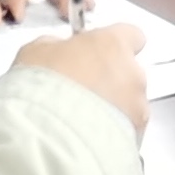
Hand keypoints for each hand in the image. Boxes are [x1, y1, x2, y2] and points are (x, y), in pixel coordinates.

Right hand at [14, 27, 147, 132]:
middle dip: (110, 81)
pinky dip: (112, 134)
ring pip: (130, 105)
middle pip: (129, 73)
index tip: (97, 53)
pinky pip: (126, 132)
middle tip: (80, 92)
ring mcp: (138, 108)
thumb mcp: (36, 52)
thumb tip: (60, 50)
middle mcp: (133, 73)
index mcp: (112, 44)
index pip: (131, 35)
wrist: (51, 136)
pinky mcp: (137, 137)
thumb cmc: (43, 87)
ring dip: (112, 109)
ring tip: (81, 122)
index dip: (114, 45)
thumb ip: (56, 46)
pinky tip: (87, 139)